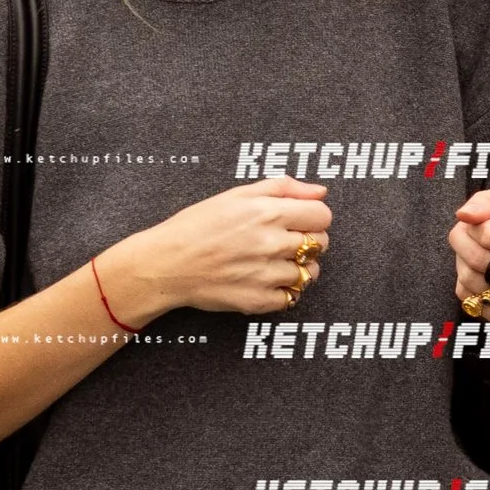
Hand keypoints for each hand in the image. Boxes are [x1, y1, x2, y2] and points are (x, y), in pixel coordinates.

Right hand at [103, 178, 332, 323]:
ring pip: (309, 273)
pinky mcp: (259, 300)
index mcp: (268, 212)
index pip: (322, 215)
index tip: (300, 221)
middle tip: (283, 242)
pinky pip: (291, 297)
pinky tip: (263, 280)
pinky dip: (283, 291)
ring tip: (271, 263)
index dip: (313, 217)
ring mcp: (267, 274)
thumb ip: (283, 188)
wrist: (166, 264)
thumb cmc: (197, 225)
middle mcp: (271, 243)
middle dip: (308, 241)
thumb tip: (320, 191)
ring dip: (297, 268)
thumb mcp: (237, 195)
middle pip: (320, 244)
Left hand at [448, 185, 489, 327]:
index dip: (475, 224)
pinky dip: (464, 284)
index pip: (488, 234)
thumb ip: (488, 201)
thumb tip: (465, 215)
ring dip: (462, 261)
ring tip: (475, 251)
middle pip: (478, 259)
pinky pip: (469, 300)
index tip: (482, 222)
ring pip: (471, 280)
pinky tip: (479, 272)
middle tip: (468, 233)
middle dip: (463, 240)